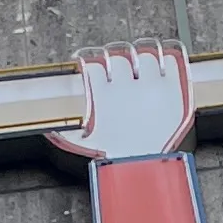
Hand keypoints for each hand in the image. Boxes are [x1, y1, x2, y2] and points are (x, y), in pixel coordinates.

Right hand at [61, 41, 194, 162]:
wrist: (145, 167)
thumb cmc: (115, 160)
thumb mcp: (82, 145)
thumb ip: (64, 133)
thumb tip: (50, 130)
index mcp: (102, 94)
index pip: (94, 65)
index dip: (93, 66)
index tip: (94, 69)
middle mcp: (126, 86)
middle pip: (120, 57)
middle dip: (117, 63)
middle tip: (118, 69)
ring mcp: (151, 86)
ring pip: (145, 55)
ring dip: (141, 60)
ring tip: (139, 66)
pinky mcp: (173, 91)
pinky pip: (172, 63)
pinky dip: (168, 62)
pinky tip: (163, 66)